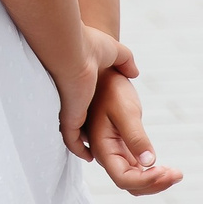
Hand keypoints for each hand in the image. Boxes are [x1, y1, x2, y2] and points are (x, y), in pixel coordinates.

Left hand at [58, 25, 134, 160]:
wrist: (74, 47)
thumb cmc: (91, 45)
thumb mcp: (114, 52)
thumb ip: (125, 61)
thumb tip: (134, 73)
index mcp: (85, 86)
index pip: (92, 108)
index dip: (105, 119)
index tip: (118, 127)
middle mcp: (76, 100)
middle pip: (85, 125)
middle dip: (99, 137)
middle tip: (118, 150)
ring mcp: (71, 109)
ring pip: (79, 136)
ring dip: (94, 147)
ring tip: (110, 157)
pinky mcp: (69, 117)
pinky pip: (71, 139)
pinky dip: (80, 149)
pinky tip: (88, 156)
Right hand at [85, 69, 181, 195]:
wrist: (104, 75)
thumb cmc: (111, 89)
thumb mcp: (126, 111)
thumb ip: (136, 137)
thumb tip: (148, 163)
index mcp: (102, 147)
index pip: (123, 179)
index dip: (146, 181)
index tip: (166, 171)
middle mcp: (106, 154)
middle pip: (130, 184)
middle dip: (154, 184)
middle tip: (178, 174)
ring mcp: (115, 152)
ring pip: (134, 180)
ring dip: (155, 181)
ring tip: (176, 173)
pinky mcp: (122, 148)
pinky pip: (137, 170)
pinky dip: (152, 173)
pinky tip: (167, 168)